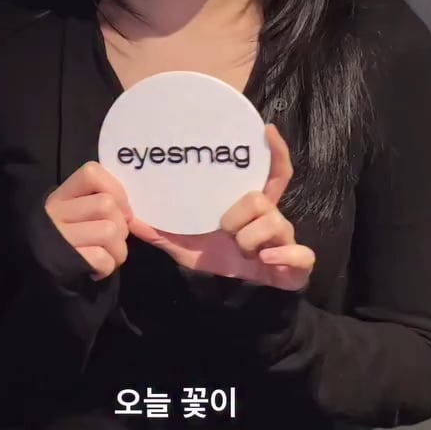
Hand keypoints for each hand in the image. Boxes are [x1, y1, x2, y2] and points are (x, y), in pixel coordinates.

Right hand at [44, 161, 133, 279]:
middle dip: (121, 225)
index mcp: (62, 196)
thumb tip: (136, 218)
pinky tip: (97, 270)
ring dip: (118, 249)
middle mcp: (56, 211)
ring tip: (108, 256)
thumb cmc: (69, 243)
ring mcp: (59, 236)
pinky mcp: (65, 261)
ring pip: (109, 231)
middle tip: (113, 239)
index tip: (120, 210)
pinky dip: (107, 267)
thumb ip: (104, 207)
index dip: (115, 189)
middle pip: (106, 205)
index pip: (91, 173)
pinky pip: (101, 258)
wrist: (42, 277)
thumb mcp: (78, 216)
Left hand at [127, 124, 314, 290]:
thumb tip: (130, 218)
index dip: (275, 151)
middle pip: (262, 197)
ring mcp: (285, 239)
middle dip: (238, 214)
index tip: (265, 129)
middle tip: (224, 229)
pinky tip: (266, 260)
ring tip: (241, 251)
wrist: (240, 300)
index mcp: (250, 208)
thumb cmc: (220, 261)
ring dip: (249, 239)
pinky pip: (300, 253)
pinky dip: (283, 255)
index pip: (272, 173)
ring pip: (274, 222)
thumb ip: (160, 232)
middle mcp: (270, 217)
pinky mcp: (296, 264)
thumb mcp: (186, 247)